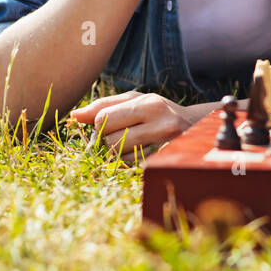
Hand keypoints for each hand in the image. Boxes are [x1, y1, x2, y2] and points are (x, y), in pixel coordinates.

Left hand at [70, 91, 208, 164]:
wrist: (195, 128)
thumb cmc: (157, 111)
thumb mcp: (135, 101)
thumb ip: (104, 105)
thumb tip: (75, 116)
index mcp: (150, 104)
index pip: (103, 119)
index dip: (98, 126)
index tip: (107, 125)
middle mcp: (161, 124)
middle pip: (109, 142)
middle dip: (108, 142)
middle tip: (120, 136)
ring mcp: (166, 148)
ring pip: (120, 159)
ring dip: (119, 154)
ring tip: (132, 144)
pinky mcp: (165, 165)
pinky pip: (132, 170)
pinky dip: (129, 164)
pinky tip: (140, 155)